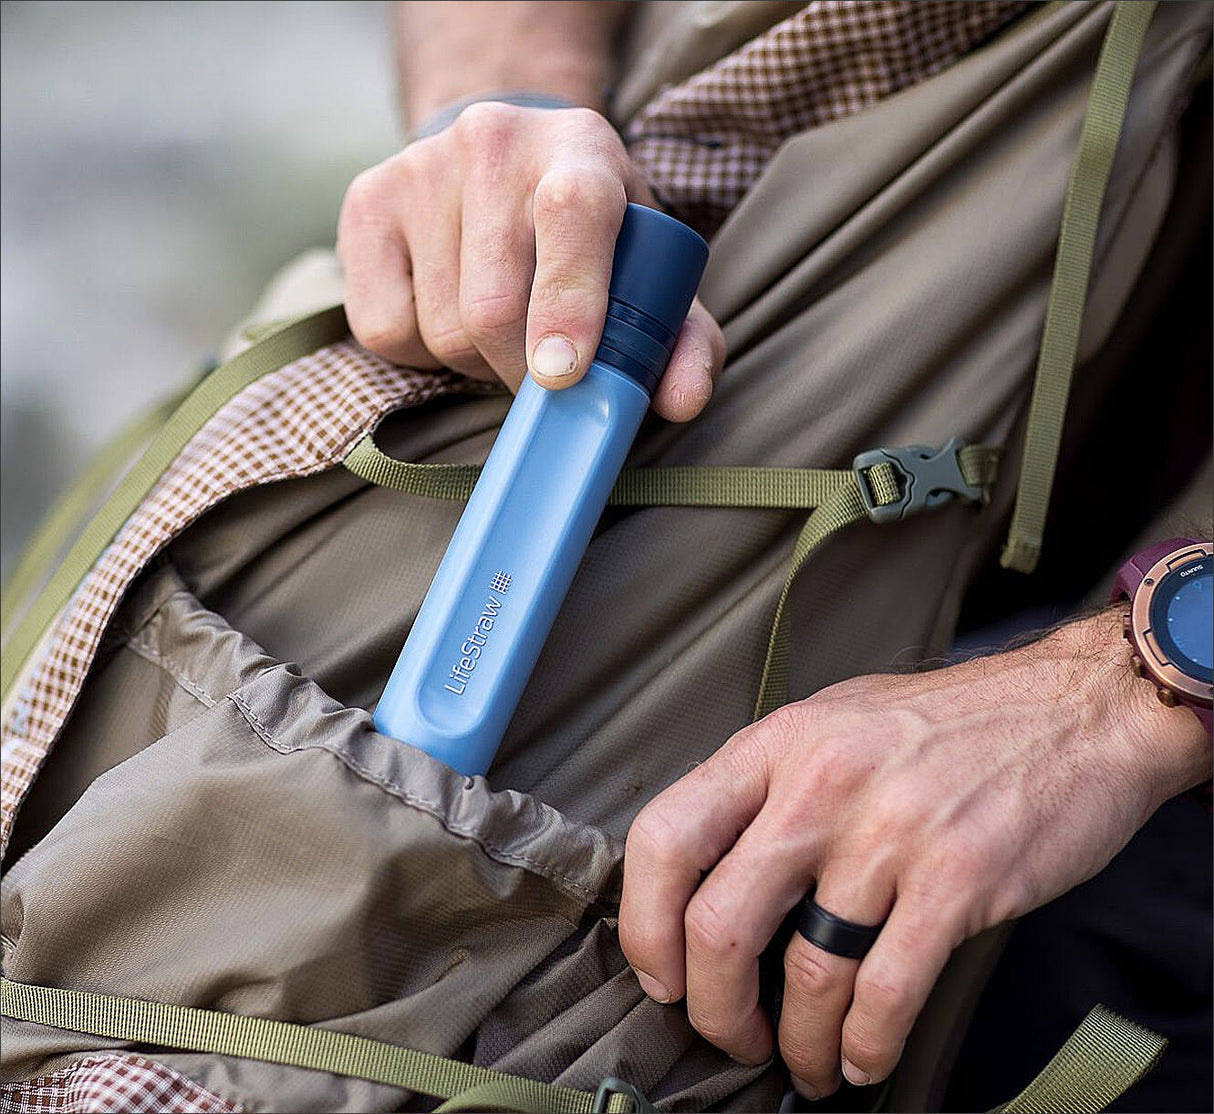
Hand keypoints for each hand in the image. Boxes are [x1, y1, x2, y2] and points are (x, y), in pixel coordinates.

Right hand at [336, 102, 724, 420]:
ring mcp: (420, 168)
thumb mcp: (652, 271)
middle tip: (547, 380)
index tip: (562, 374)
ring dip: (477, 364)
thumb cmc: (594, 232)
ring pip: (440, 328)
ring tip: (503, 336)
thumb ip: (682, 340)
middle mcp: (494, 143)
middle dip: (522, 373)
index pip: (572, 215)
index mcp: (580, 149)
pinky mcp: (366, 203)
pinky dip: (422, 352)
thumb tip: (681, 400)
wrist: (504, 155)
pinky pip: (384, 328)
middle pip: (492, 306)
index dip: (567, 302)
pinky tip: (447, 318)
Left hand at [619, 609, 1210, 1098]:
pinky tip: (862, 1057)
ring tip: (807, 1062)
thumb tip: (711, 879)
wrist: (1075, 708)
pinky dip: (865, 1044)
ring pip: (805, 972)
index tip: (661, 974)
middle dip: (713, 1007)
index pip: (664, 835)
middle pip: (719, 922)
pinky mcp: (957, 878)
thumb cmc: (947, 723)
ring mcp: (888, 830)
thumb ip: (769, 788)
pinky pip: (886, 990)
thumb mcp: (834, 723)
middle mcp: (819, 782)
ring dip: (798, 1042)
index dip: (644, 923)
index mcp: (776, 743)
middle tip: (730, 1034)